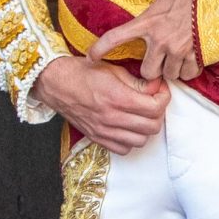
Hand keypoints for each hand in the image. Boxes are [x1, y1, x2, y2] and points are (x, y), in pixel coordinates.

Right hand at [35, 55, 169, 153]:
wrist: (54, 83)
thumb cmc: (82, 72)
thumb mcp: (113, 70)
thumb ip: (138, 82)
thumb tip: (157, 87)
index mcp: (117, 97)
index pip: (156, 107)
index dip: (164, 97)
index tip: (160, 90)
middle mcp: (111, 117)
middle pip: (152, 126)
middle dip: (158, 113)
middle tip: (152, 102)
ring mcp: (103, 130)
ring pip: (141, 140)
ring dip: (145, 128)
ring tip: (140, 115)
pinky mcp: (96, 138)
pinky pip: (124, 149)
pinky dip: (130, 140)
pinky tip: (127, 127)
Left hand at [91, 0, 202, 81]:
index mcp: (148, 22)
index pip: (116, 37)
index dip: (100, 49)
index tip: (91, 56)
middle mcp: (160, 40)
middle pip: (147, 71)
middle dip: (152, 71)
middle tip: (158, 64)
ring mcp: (177, 50)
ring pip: (168, 75)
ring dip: (172, 71)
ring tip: (177, 62)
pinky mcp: (194, 57)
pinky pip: (188, 74)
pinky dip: (189, 71)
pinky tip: (192, 62)